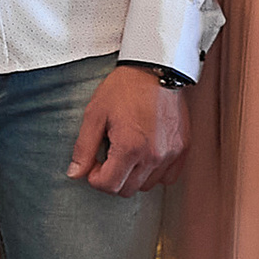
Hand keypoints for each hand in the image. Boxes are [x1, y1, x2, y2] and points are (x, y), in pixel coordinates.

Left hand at [67, 65, 189, 195]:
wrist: (156, 68)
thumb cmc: (125, 87)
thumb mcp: (95, 114)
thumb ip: (84, 148)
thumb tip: (75, 173)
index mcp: (130, 147)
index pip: (108, 185)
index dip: (94, 177)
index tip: (94, 164)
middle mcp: (153, 155)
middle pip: (127, 190)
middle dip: (112, 177)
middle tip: (108, 155)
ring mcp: (171, 154)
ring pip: (147, 186)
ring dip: (133, 175)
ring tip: (127, 151)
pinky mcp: (183, 150)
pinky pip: (168, 178)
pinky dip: (155, 172)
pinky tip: (145, 154)